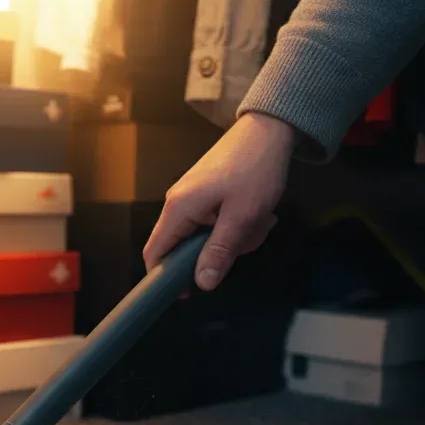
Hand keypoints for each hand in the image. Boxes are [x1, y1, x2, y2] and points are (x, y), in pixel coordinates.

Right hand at [142, 112, 295, 290]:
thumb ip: (219, 252)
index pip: (155, 253)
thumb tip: (202, 284)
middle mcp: (179, 203)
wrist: (268, 130)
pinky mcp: (207, 193)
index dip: (165, 279)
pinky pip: (217, 221)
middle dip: (219, 252)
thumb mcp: (242, 217)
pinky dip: (238, 223)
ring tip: (260, 220)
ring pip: (207, 236)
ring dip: (236, 237)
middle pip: (186, 248)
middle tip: (248, 239)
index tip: (188, 294)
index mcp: (179, 209)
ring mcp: (193, 197)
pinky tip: (258, 212)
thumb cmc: (255, 169)